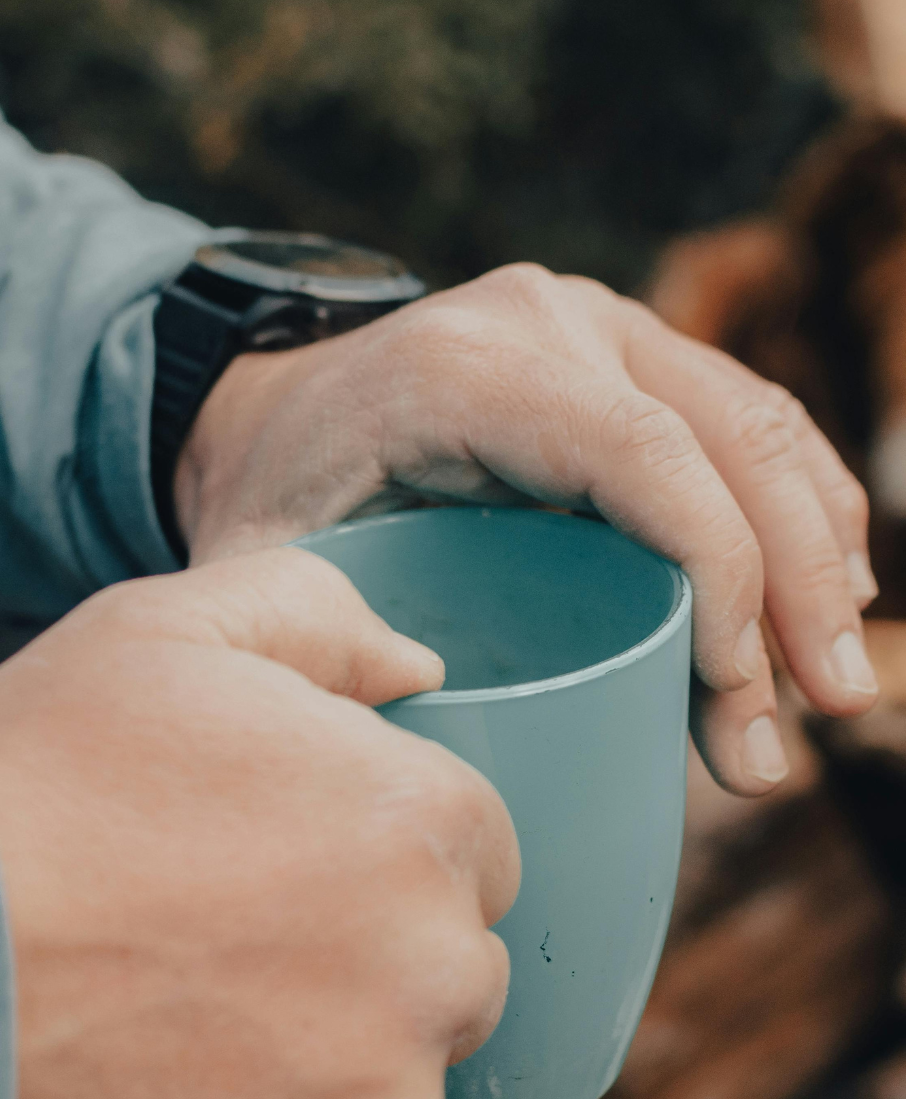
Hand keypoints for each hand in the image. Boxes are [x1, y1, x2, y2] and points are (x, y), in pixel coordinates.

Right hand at [0, 548, 516, 1098]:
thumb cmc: (28, 790)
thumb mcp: (163, 635)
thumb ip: (317, 618)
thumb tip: (418, 669)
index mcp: (420, 822)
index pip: (473, 848)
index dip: (378, 849)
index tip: (286, 865)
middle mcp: (437, 973)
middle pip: (447, 976)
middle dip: (366, 962)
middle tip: (220, 951)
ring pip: (392, 1095)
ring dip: (320, 1075)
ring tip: (176, 1039)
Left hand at [176, 264, 879, 796]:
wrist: (268, 408)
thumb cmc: (272, 497)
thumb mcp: (269, 570)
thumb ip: (336, 650)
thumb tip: (458, 775)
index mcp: (466, 366)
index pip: (640, 456)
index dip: (720, 574)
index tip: (737, 695)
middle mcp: (550, 323)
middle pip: (727, 440)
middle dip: (790, 589)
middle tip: (817, 716)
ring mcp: (599, 327)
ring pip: (757, 425)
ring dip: (814, 555)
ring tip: (829, 686)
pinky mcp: (626, 355)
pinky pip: (743, 420)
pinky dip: (798, 507)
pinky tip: (826, 594)